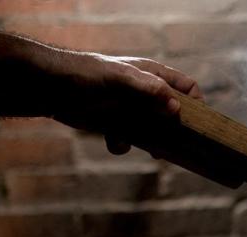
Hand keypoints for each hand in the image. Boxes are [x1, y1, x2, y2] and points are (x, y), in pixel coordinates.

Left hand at [42, 50, 203, 153]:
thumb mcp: (121, 79)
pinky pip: (128, 140)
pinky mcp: (115, 124)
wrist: (50, 88)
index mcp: (152, 76)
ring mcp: (131, 110)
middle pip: (174, 113)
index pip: (187, 87)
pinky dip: (122, 144)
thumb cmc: (86, 75)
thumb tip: (176, 109)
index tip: (196, 123)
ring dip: (151, 142)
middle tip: (177, 145)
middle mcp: (146, 93)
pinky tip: (113, 140)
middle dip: (175, 130)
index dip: (195, 104)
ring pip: (153, 131)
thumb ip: (150, 90)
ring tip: (151, 151)